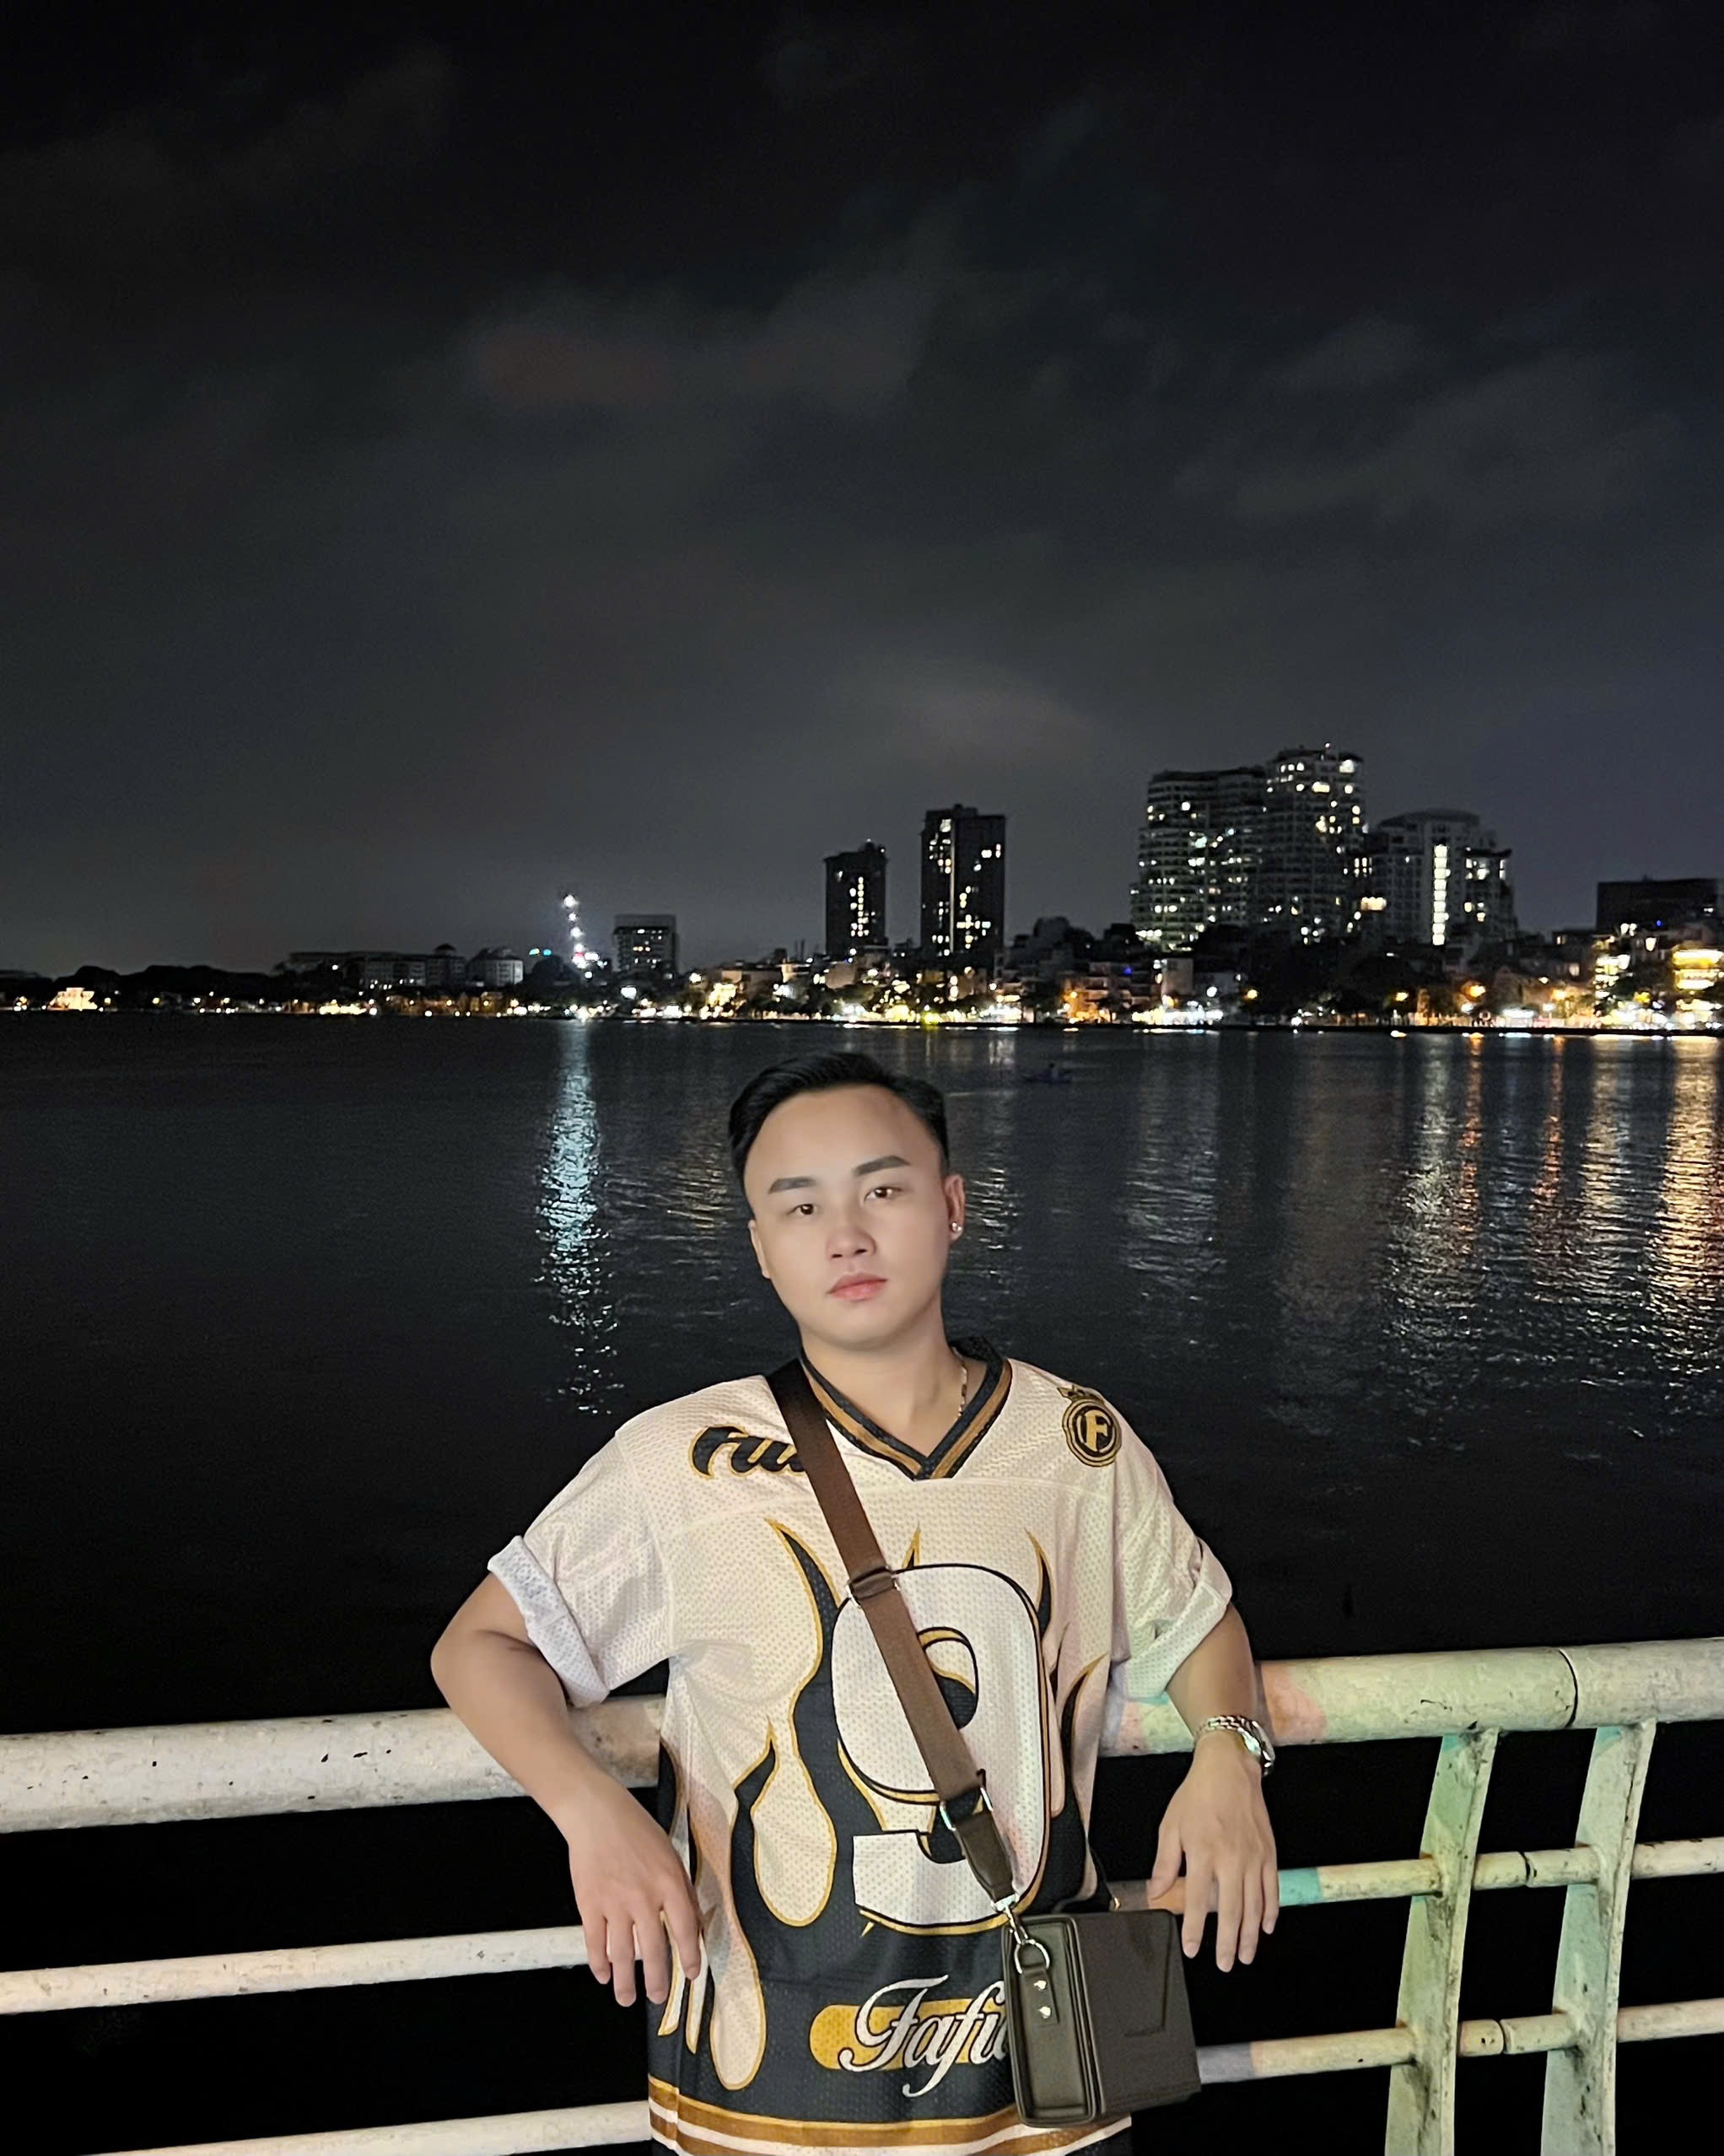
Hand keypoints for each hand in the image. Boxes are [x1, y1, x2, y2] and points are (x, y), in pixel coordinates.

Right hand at [561, 1774, 703, 2007]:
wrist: (597, 1814)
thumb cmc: (637, 1831)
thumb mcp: (671, 1855)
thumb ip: (682, 1891)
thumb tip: (693, 1926)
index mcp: (669, 1882)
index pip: (685, 1929)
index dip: (689, 1957)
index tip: (690, 1975)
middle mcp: (643, 1896)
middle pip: (653, 1950)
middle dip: (657, 1980)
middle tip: (657, 1997)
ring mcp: (614, 1902)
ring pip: (621, 1954)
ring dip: (624, 1982)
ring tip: (627, 1998)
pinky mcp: (589, 1903)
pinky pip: (595, 1942)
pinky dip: (598, 1962)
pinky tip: (603, 1974)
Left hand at [1145, 1733, 1278, 1970]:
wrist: (1229, 1768)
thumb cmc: (1198, 1795)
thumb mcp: (1171, 1826)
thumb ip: (1164, 1863)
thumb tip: (1155, 1892)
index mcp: (1203, 1853)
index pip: (1197, 1902)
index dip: (1194, 1931)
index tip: (1192, 1950)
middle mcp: (1231, 1859)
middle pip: (1230, 1912)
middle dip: (1227, 1943)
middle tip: (1224, 1964)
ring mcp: (1253, 1858)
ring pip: (1254, 1906)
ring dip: (1250, 1935)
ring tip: (1244, 1955)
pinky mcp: (1268, 1853)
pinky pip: (1272, 1889)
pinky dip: (1271, 1911)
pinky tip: (1266, 1927)